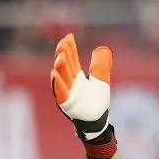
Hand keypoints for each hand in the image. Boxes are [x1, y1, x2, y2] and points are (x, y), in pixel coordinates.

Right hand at [50, 33, 116, 158]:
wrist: (98, 122)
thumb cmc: (97, 103)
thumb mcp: (102, 81)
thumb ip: (101, 66)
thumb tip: (103, 49)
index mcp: (77, 77)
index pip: (72, 59)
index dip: (70, 48)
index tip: (69, 37)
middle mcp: (70, 83)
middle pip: (65, 66)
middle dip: (63, 54)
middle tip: (63, 43)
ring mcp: (67, 93)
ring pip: (61, 78)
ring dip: (59, 68)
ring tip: (60, 57)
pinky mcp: (66, 104)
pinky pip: (60, 94)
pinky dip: (58, 85)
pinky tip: (55, 75)